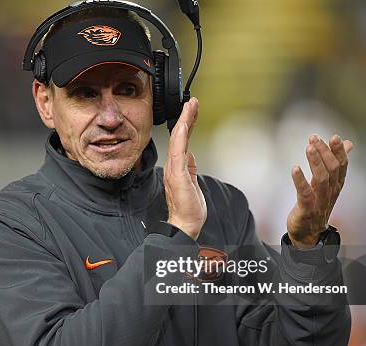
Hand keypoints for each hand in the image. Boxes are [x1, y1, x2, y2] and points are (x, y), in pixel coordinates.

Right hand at [164, 98, 206, 239]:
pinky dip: (180, 138)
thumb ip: (190, 167)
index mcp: (177, 167)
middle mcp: (173, 166)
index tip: (191, 109)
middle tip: (192, 101)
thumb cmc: (188, 208)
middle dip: (186, 117)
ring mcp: (174, 170)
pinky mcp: (177, 176)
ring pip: (179, 141)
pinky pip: (178, 153)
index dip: (187, 124)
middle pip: (180, 136)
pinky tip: (183, 127)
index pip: (182, 140)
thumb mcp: (192, 182)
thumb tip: (190, 154)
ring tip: (190, 106)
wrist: (185, 225)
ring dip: (185, 122)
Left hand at [287, 134, 353, 248]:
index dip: (338, 151)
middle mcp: (330, 192)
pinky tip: (295, 168)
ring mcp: (320, 201)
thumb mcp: (328, 184)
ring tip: (309, 148)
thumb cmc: (317, 205)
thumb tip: (348, 143)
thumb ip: (336, 164)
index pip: (342, 165)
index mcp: (336, 185)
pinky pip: (305, 194)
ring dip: (315, 162)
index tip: (334, 137)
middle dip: (324, 152)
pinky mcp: (307, 209)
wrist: (309, 234)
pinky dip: (300, 181)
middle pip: (332, 169)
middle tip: (314, 138)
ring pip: (321, 179)